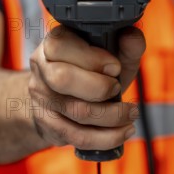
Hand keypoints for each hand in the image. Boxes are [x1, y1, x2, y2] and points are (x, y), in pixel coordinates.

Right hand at [28, 25, 145, 149]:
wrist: (63, 98)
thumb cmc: (92, 71)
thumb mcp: (112, 54)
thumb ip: (126, 45)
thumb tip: (132, 37)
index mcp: (53, 43)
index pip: (60, 46)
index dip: (92, 58)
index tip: (115, 67)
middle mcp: (41, 68)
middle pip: (62, 79)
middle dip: (99, 87)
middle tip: (117, 88)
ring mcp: (42, 99)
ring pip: (77, 111)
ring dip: (112, 115)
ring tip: (130, 113)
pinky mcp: (48, 125)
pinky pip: (79, 136)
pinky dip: (107, 137)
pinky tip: (123, 131)